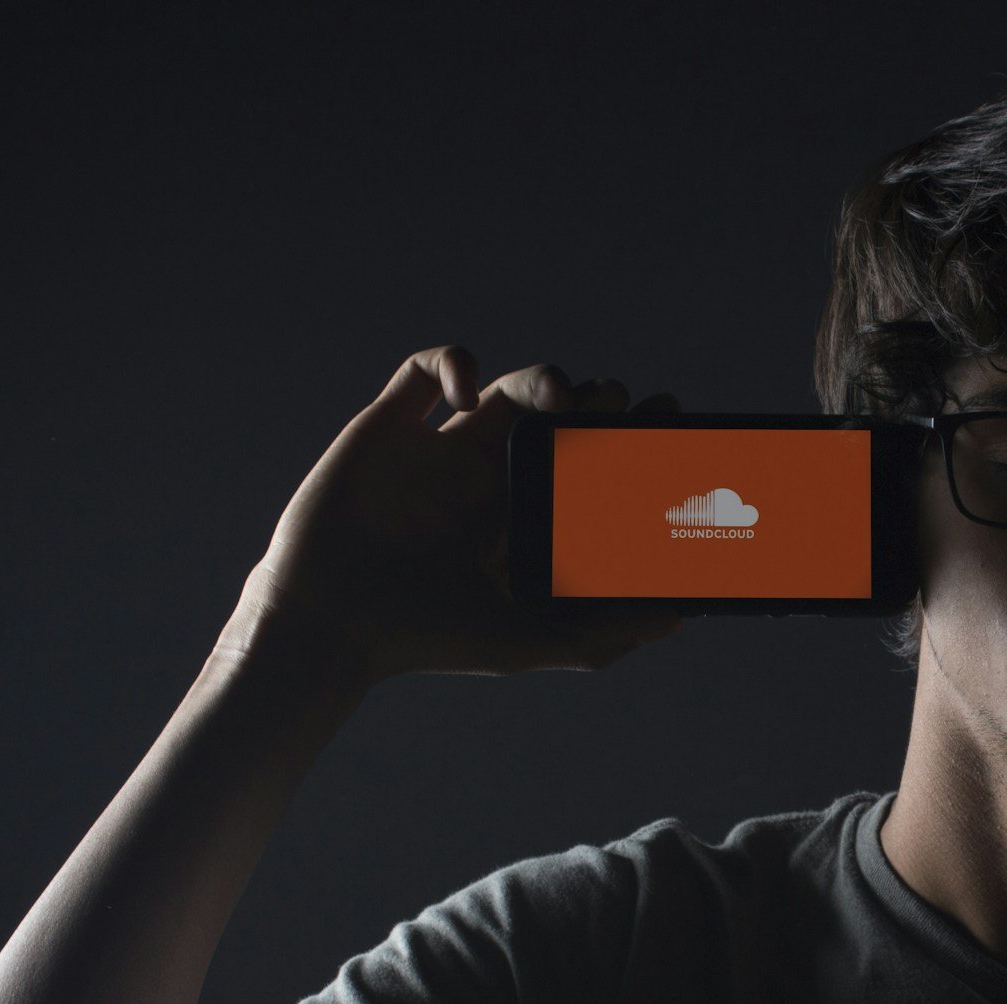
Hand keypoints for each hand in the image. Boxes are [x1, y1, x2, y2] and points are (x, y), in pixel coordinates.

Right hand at [214, 346, 686, 689]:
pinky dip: (450, 361)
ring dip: (544, 378)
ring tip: (567, 397)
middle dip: (594, 403)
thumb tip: (675, 620)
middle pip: (555, 419)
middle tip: (624, 404)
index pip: (585, 466)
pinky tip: (467, 392)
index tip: (666, 428)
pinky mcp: (386, 426)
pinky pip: (421, 370)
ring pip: (503, 387)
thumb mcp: (520, 640)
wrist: (330, 622)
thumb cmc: (421, 639)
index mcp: (517, 519)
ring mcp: (437, 449)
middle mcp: (482, 479)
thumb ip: (595, 634)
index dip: (625, 442)